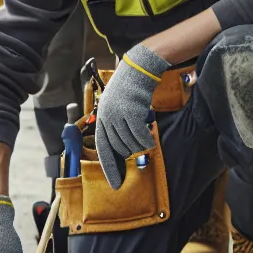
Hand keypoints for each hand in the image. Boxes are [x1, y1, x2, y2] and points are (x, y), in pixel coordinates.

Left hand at [95, 44, 165, 188]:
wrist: (138, 68)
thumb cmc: (129, 88)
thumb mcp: (115, 105)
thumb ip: (115, 124)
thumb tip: (122, 147)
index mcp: (101, 117)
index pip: (102, 147)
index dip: (109, 167)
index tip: (115, 183)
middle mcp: (106, 117)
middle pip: (118, 148)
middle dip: (129, 153)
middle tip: (140, 152)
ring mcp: (118, 114)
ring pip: (130, 144)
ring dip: (140, 147)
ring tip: (146, 143)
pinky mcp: (131, 112)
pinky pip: (140, 136)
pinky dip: (146, 141)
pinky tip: (150, 141)